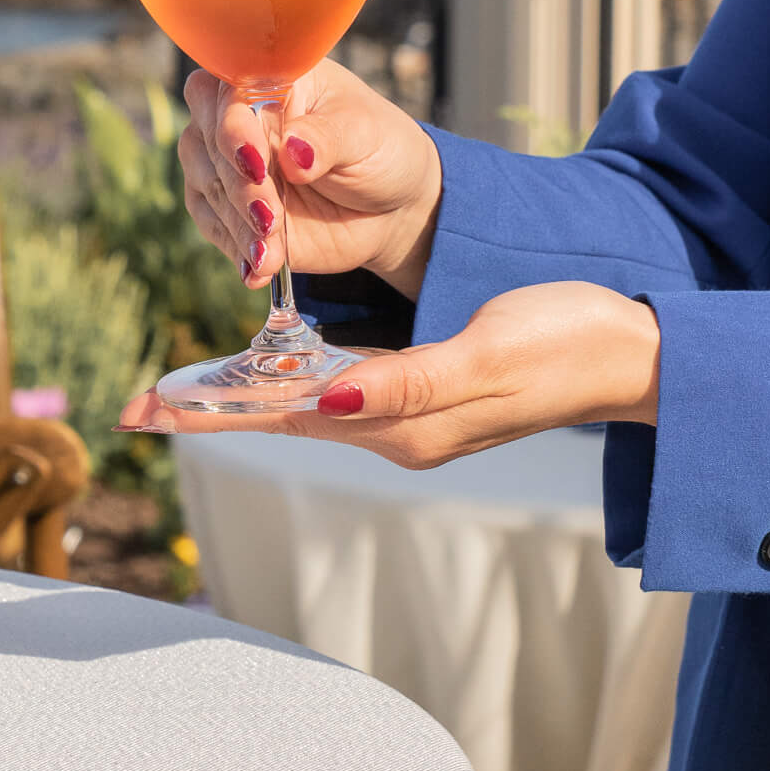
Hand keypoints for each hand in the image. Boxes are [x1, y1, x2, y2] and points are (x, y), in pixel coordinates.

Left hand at [118, 280, 660, 463]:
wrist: (632, 351)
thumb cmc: (565, 341)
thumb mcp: (486, 353)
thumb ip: (408, 382)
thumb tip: (325, 399)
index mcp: (405, 424)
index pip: (284, 415)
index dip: (212, 409)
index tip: (145, 410)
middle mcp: (397, 430)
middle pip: (282, 416)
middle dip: (210, 408)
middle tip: (137, 405)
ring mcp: (412, 416)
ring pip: (305, 405)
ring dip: (243, 395)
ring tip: (180, 391)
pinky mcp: (428, 392)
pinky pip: (339, 390)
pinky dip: (291, 381)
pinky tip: (269, 369)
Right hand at [178, 61, 442, 300]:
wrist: (390, 208)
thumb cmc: (380, 150)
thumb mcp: (366, 135)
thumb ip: (328, 138)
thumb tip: (295, 150)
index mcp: (273, 81)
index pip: (229, 92)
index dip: (233, 126)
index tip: (256, 163)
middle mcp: (241, 118)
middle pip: (206, 141)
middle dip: (236, 183)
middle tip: (270, 215)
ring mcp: (232, 165)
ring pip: (205, 186)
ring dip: (236, 221)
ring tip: (272, 249)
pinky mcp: (232, 210)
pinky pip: (216, 227)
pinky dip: (237, 248)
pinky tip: (261, 267)